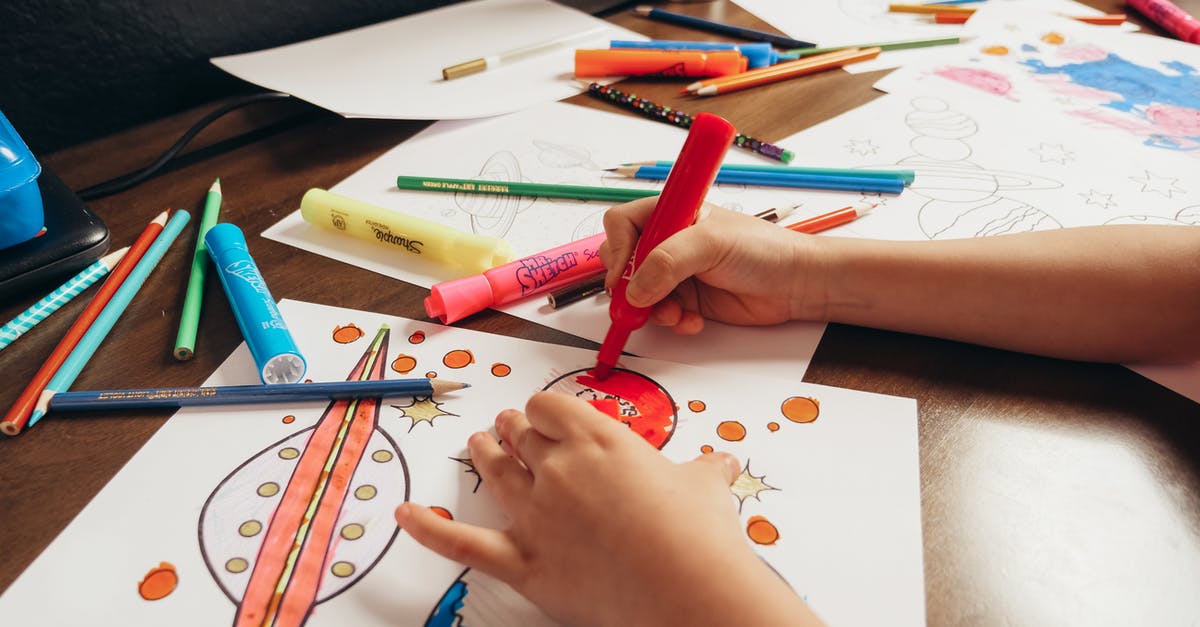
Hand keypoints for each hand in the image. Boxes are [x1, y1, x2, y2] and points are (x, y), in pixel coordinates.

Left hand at [395, 391, 818, 626]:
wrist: (689, 588)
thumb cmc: (699, 534)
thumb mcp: (706, 487)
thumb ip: (704, 470)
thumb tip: (722, 462)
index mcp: (598, 439)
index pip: (550, 406)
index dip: (546, 410)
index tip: (550, 417)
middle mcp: (559, 468)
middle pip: (521, 434)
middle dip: (516, 428)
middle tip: (513, 428)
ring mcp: (537, 515)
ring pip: (495, 472)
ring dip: (484, 454)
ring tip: (479, 445)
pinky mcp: (526, 562)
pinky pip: (465, 544)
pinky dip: (429, 531)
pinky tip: (403, 517)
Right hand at [599, 198, 820, 333]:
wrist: (795, 285)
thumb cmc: (763, 250)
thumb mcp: (711, 244)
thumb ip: (668, 261)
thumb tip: (634, 289)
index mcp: (672, 214)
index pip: (622, 223)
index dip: (617, 248)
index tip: (623, 274)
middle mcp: (669, 241)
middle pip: (623, 262)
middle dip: (629, 286)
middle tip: (640, 302)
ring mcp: (676, 272)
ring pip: (639, 294)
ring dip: (651, 309)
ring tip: (676, 314)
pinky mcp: (687, 300)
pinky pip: (660, 314)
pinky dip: (671, 321)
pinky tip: (693, 321)